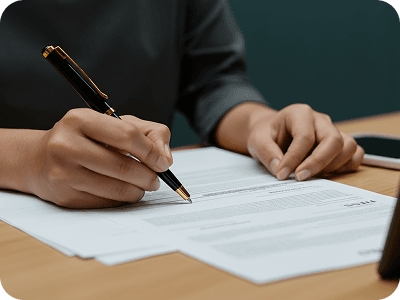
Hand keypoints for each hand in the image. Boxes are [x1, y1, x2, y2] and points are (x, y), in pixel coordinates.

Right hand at [30, 108, 172, 207]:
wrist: (39, 159)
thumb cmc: (85, 138)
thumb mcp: (115, 123)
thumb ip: (149, 133)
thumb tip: (165, 158)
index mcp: (80, 119)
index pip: (127, 135)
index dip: (151, 152)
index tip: (163, 163)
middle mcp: (66, 145)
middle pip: (123, 166)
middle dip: (149, 176)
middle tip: (155, 179)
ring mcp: (63, 173)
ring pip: (117, 189)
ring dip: (138, 190)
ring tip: (142, 185)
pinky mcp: (64, 196)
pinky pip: (106, 202)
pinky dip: (121, 199)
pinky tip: (121, 191)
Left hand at [246, 104, 363, 180]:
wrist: (272, 132)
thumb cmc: (266, 134)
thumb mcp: (257, 140)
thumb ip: (266, 153)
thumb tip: (280, 170)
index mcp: (299, 113)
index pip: (304, 137)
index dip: (294, 158)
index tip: (282, 175)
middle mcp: (320, 120)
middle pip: (333, 140)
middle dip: (318, 163)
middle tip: (301, 178)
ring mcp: (332, 131)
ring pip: (348, 146)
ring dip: (333, 166)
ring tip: (311, 176)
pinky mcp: (339, 144)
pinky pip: (355, 155)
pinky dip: (345, 167)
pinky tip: (325, 175)